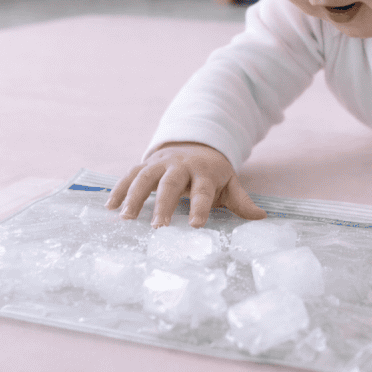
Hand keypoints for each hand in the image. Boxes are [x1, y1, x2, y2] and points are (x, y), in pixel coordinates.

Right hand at [106, 142, 265, 227]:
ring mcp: (162, 163)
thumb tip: (261, 218)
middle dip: (163, 204)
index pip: (203, 191)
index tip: (196, 225)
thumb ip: (241, 202)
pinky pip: (130, 174)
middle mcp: (182, 166)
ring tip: (126, 218)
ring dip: (135, 197)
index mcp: (205, 173)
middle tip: (158, 228)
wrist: (195, 143)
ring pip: (146, 177)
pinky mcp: (146, 163)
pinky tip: (110, 207)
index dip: (200, 207)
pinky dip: (119, 189)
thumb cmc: (213, 173)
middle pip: (171, 184)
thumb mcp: (229, 184)